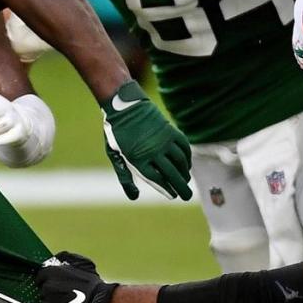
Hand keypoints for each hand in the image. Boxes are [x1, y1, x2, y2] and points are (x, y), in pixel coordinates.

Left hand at [38, 252, 116, 302]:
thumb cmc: (92, 284)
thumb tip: (55, 259)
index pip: (41, 277)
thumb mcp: (80, 263)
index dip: (48, 281)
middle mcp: (46, 286)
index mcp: (50, 272)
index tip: (55, 285)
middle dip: (51, 294)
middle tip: (64, 296)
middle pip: (43, 291)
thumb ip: (64, 259)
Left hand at [101, 81, 191, 199]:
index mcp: (137, 158)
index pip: (155, 179)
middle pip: (171, 174)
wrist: (124, 105)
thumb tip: (134, 197)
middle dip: (181, 187)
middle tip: (186, 196)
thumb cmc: (117, 133)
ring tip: (186, 181)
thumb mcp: (115, 155)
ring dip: (185, 173)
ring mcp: (163, 140)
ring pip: (180, 161)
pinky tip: (187, 164)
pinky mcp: (170, 131)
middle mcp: (152, 151)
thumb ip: (125, 176)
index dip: (165, 189)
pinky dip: (187, 157)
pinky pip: (183, 147)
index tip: (172, 195)